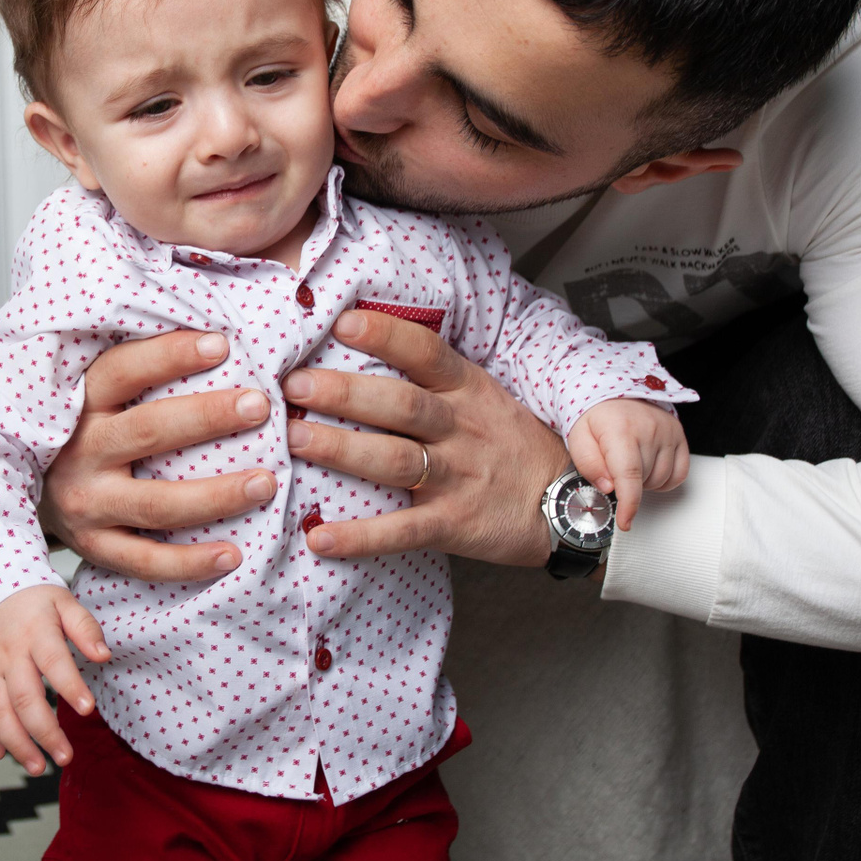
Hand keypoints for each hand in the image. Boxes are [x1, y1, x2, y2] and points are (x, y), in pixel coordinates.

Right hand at [0, 585, 110, 775]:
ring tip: (37, 767)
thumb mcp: (64, 602)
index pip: (53, 662)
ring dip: (15, 743)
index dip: (70, 687)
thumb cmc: (34, 599)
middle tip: (65, 757)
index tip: (87, 710)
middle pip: (23, 698)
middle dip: (44, 732)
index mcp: (35, 633)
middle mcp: (8, 654)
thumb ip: (85, 628)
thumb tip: (103, 656)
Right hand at [41, 330, 277, 580]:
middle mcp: (80, 453)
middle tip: (260, 406)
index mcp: (80, 405)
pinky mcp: (95, 547)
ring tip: (265, 483)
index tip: (221, 344)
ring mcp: (87, 505)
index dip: (169, 355)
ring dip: (214, 494)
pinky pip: (146, 560)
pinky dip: (190, 562)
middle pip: (146, 432)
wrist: (28, 489)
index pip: (122, 371)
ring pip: (155, 504)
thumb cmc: (83, 431)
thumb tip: (216, 336)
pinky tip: (233, 555)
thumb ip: (138, 369)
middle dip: (206, 418)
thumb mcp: (93, 393)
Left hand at [283, 310, 568, 565]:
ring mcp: (457, 477)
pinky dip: (360, 536)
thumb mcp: (483, 396)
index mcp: (467, 390)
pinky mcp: (453, 525)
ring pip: (394, 460)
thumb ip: (431, 377)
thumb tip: (359, 342)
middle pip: (399, 404)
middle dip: (344, 393)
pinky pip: (402, 530)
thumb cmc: (510, 444)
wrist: (568, 503)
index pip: (426, 353)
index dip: (385, 335)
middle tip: (293, 385)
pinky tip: (320, 538)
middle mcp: (460, 428)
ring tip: (294, 440)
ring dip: (341, 449)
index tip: (342, 322)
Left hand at [566, 398, 689, 529]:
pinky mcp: (679, 434)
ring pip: (661, 480)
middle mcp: (650, 429)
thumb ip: (589, 464)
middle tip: (613, 466)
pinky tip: (648, 467)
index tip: (625, 522)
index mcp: (621, 429)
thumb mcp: (577, 437)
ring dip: (644, 482)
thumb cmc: (595, 415)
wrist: (613, 391)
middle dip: (626, 484)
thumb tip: (609, 488)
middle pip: (643, 481)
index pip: (629, 475)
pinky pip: (679, 474)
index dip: (628, 504)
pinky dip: (664, 479)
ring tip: (629, 462)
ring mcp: (668, 431)